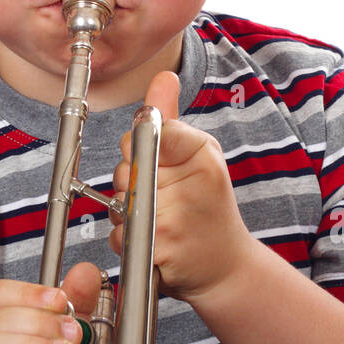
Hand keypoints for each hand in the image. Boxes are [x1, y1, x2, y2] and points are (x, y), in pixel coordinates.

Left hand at [111, 71, 257, 301]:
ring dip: (129, 212)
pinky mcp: (155, 250)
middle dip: (133, 181)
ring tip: (161, 219)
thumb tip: (163, 76)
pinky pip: (118, 233)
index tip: (159, 160)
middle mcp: (187, 183)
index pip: (144, 130)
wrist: (225, 268)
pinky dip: (128, 239)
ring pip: (118, 201)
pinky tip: (155, 242)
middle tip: (164, 196)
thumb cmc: (208, 207)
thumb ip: (171, 120)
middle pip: (125, 167)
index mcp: (200, 153)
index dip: (142, 146)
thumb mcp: (200, 155)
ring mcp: (170, 218)